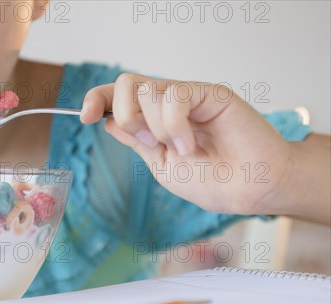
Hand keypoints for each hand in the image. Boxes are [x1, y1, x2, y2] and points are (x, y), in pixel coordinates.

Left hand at [81, 73, 295, 215]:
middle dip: (126, 115)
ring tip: (183, 149)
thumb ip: (136, 140)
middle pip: (126, 83)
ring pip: (148, 90)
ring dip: (157, 128)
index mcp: (154, 119)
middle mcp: (169, 103)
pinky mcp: (210, 92)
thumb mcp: (160, 164)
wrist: (248, 190)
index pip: (118, 95)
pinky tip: (191, 144)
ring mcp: (189, 95)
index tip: (85, 117)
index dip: (97, 99)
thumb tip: (108, 120)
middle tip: (149, 142)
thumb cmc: (211, 182)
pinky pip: (175, 95)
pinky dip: (175, 125)